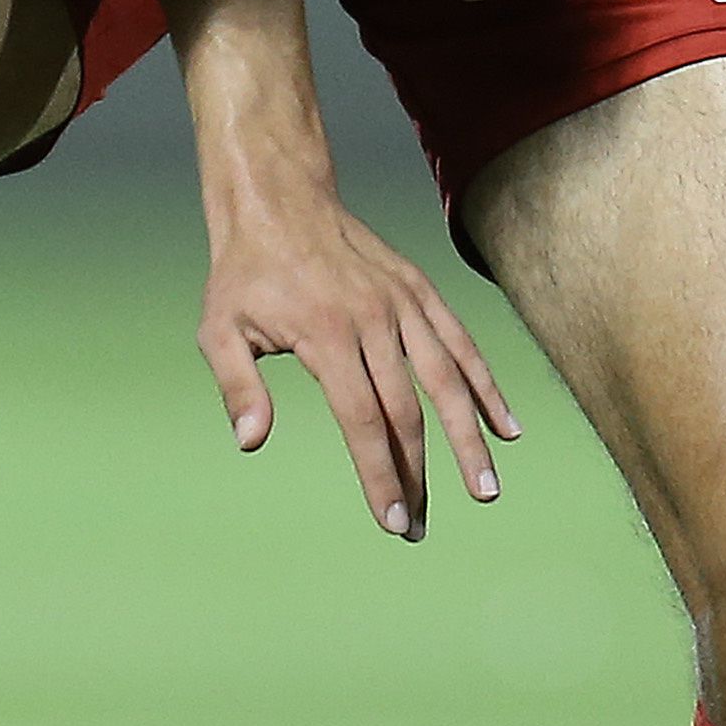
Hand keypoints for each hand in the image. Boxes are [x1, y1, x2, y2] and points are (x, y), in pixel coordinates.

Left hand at [198, 191, 518, 540]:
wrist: (279, 200)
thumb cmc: (244, 274)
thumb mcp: (220, 328)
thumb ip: (238, 386)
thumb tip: (250, 441)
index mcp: (326, 335)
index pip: (362, 420)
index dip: (379, 473)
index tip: (391, 519)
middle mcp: (374, 320)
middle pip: (407, 411)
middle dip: (417, 475)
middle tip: (420, 526)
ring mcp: (403, 304)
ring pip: (447, 380)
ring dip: (469, 439)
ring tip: (485, 489)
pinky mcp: (420, 291)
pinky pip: (461, 343)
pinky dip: (486, 386)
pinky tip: (506, 427)